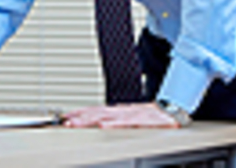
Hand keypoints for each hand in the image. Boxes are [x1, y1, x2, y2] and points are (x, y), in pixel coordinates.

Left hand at [63, 102, 179, 127]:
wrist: (171, 111)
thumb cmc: (150, 117)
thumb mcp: (129, 118)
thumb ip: (115, 120)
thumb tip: (99, 123)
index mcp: (116, 112)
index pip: (93, 111)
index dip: (78, 113)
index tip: (64, 117)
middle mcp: (119, 112)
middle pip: (95, 113)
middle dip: (78, 118)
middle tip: (65, 122)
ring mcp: (128, 115)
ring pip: (105, 117)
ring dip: (89, 120)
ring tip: (75, 124)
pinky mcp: (140, 120)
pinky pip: (124, 122)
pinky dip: (113, 124)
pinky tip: (103, 126)